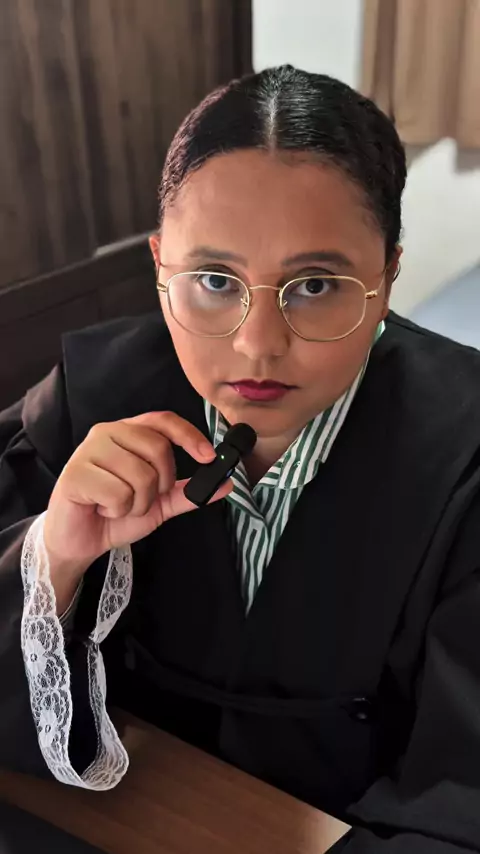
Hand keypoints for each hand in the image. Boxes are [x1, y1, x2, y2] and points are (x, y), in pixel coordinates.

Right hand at [43, 411, 230, 578]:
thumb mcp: (159, 503)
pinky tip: (101, 509)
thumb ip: (189, 493)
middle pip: (158, 449)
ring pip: (140, 474)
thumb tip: (226, 484)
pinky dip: (116, 510)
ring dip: (137, 503)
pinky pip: (118, 493)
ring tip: (118, 506)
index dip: (190, 436)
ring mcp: (88, 451)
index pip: (164, 420)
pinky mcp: (75, 473)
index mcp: (129, 432)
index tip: (209, 458)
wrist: (79, 540)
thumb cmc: (115, 514)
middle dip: (160, 484)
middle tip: (142, 498)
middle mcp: (108, 433)